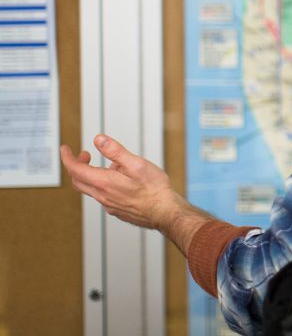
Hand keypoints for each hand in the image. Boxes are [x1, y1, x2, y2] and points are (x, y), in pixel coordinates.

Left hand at [60, 134, 184, 230]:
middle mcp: (102, 196)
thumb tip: (99, 140)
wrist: (164, 212)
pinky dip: (101, 185)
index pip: (75, 169)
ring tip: (108, 166)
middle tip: (85, 155)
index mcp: (104, 182)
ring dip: (90, 175)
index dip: (67, 157)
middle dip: (77, 165)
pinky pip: (101, 196)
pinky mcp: (116, 210)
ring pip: (89, 189)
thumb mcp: (136, 163)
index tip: (65, 149)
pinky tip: (117, 181)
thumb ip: (115, 151)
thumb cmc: (154, 189)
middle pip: (78, 181)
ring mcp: (109, 205)